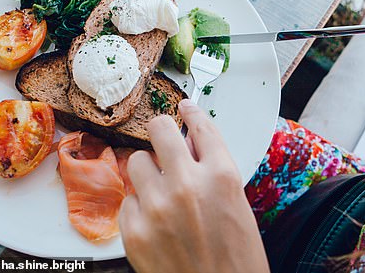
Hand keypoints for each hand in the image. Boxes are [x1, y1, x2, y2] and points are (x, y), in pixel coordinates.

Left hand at [119, 99, 268, 272]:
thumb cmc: (237, 259)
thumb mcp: (236, 206)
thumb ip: (214, 171)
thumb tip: (191, 144)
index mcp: (222, 176)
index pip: (201, 125)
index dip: (191, 111)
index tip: (183, 107)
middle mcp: (188, 184)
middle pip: (160, 129)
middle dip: (161, 130)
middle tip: (162, 138)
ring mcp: (157, 207)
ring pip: (136, 162)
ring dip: (147, 172)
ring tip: (160, 192)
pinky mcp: (134, 230)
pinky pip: (128, 201)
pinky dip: (139, 207)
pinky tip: (154, 223)